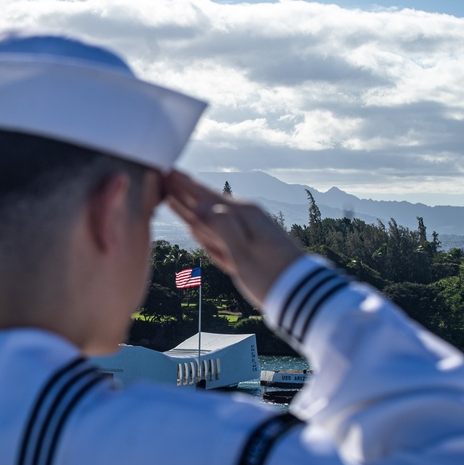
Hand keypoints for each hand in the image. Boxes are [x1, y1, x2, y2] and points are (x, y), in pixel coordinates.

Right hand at [163, 171, 302, 308]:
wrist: (300, 293)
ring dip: (191, 208)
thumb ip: (220, 229)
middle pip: (206, 203)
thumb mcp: (242, 255)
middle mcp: (244, 218)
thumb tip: (199, 207)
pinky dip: (205, 231)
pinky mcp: (248, 246)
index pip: (205, 196)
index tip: (166, 171)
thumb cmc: (271, 277)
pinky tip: (195, 225)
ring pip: (211, 218)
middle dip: (184, 193)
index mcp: (242, 215)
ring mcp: (247, 231)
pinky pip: (220, 235)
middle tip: (163, 178)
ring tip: (173, 196)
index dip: (183, 186)